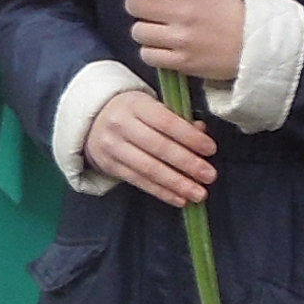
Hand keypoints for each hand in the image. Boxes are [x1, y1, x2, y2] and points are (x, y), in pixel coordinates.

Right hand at [84, 85, 218, 205]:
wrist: (93, 119)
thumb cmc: (133, 112)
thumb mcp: (151, 106)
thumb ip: (177, 118)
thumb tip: (202, 131)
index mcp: (135, 104)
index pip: (166, 122)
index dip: (190, 137)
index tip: (210, 149)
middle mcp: (121, 124)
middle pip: (158, 147)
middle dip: (187, 163)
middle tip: (210, 175)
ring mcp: (112, 147)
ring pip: (149, 168)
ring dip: (177, 183)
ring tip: (198, 193)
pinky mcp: (109, 166)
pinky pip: (139, 181)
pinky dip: (162, 192)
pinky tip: (179, 199)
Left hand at [123, 0, 244, 82]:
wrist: (258, 47)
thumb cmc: (235, 17)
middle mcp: (182, 13)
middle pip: (135, 5)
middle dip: (138, 7)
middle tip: (149, 12)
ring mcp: (180, 39)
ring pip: (138, 31)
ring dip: (144, 32)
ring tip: (158, 33)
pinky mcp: (181, 62)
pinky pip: (148, 55)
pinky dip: (152, 52)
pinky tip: (164, 50)